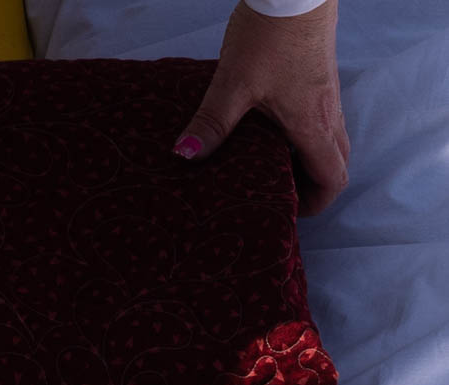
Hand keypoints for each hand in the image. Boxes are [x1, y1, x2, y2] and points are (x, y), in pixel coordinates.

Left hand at [174, 0, 348, 215]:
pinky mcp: (318, 77)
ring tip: (269, 168)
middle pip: (335, 162)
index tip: (290, 213)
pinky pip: (320, 118)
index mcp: (312, 124)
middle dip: (312, 186)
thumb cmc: (270, 35)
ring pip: (330, 139)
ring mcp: (326, 94)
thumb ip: (210, 123)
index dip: (316, 202)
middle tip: (278, 195)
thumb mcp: (233, 84)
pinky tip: (269, 130)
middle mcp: (327, 113)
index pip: (332, 177)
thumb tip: (184, 155)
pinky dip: (303, 135)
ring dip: (307, 160)